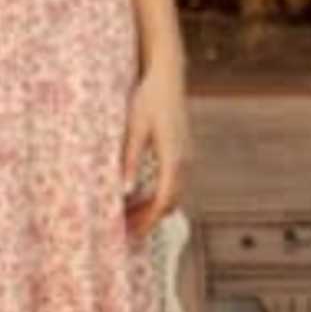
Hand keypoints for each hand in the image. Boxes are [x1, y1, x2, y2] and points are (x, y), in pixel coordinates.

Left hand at [121, 63, 187, 231]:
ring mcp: (187, 157)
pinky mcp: (183, 152)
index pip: (163, 201)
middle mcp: (185, 161)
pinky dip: (157, 195)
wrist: (168, 76)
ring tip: (126, 216)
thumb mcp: (134, 129)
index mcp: (173, 159)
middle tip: (123, 230)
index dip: (147, 221)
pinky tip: (137, 196)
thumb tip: (125, 191)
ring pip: (172, 194)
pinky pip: (173, 183)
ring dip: (152, 208)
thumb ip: (130, 160)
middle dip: (148, 220)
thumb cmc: (148, 99)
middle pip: (169, 203)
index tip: (130, 235)